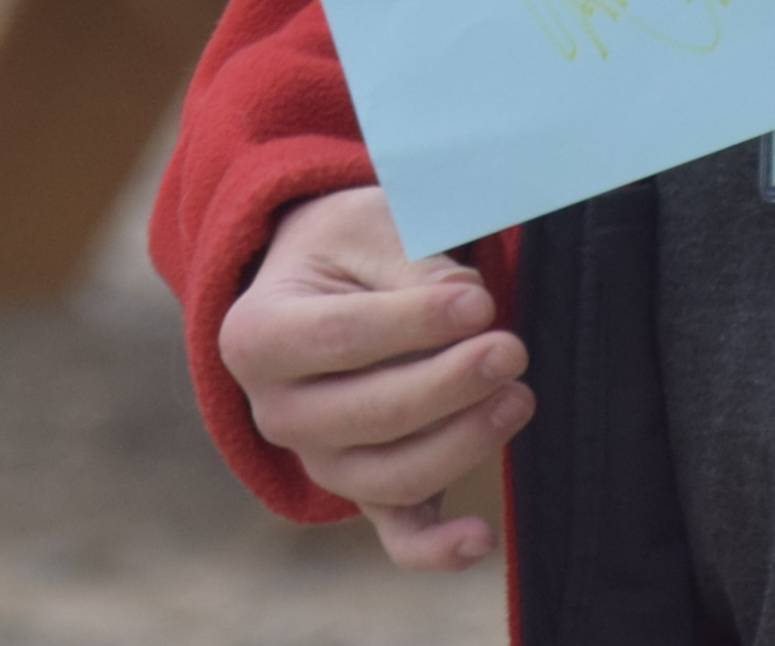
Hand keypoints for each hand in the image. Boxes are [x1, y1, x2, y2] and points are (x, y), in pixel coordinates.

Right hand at [213, 186, 530, 570]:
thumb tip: (469, 304)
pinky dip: (438, 549)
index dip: (414, 325)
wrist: (324, 287)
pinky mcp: (367, 495)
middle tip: (511, 349)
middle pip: (370, 415)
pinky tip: (481, 537)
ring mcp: (321, 461)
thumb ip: (411, 261)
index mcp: (256, 336)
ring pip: (394, 476)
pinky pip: (399, 537)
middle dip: (449, 385)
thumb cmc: (346, 250)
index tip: (478, 304)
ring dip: (463, 443)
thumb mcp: (366, 226)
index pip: (339, 339)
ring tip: (517, 396)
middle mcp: (277, 412)